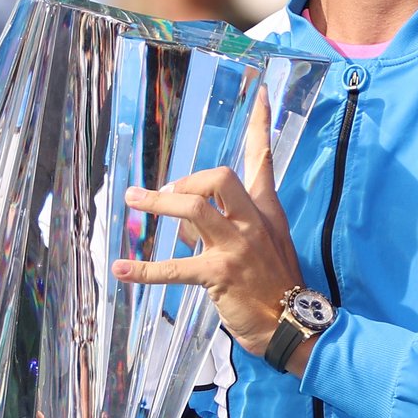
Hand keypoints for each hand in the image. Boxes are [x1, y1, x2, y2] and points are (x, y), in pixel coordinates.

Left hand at [112, 93, 302, 358]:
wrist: (294, 325)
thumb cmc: (276, 284)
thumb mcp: (263, 245)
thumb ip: (226, 225)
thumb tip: (185, 223)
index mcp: (267, 211)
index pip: (264, 159)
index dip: (261, 125)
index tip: (262, 93)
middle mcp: (252, 223)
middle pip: (219, 177)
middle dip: (187, 179)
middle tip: (167, 189)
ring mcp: (236, 247)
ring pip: (193, 210)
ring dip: (158, 203)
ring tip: (135, 200)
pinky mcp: (218, 274)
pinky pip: (174, 268)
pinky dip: (144, 269)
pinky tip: (122, 269)